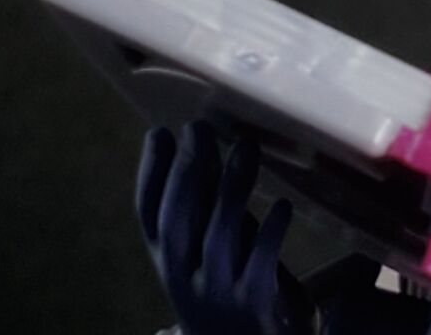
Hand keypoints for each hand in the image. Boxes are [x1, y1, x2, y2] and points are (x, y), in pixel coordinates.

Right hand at [136, 122, 315, 334]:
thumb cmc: (229, 286)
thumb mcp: (206, 249)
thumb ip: (204, 208)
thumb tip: (200, 148)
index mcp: (169, 260)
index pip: (148, 215)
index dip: (150, 174)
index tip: (159, 133)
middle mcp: (185, 276)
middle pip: (177, 221)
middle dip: (186, 171)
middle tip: (199, 128)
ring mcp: (219, 290)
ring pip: (219, 236)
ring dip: (232, 189)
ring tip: (244, 147)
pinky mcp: (256, 302)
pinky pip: (262, 263)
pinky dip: (270, 232)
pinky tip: (282, 205)